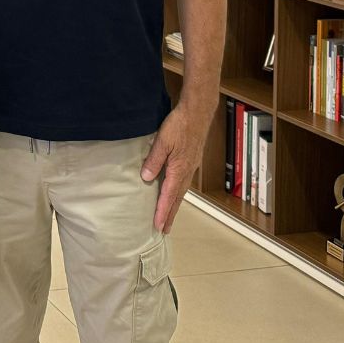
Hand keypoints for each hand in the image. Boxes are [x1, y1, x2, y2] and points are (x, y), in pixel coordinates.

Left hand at [141, 104, 209, 232]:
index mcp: (179, 169)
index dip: (163, 212)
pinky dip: (178, 193)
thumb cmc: (179, 125)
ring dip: (175, 205)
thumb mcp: (162, 141)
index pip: (169, 196)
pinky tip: (174, 193)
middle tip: (165, 230)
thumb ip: (154, 160)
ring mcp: (190, 166)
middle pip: (177, 198)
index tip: (158, 226)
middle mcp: (186, 172)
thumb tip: (146, 179)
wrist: (197, 113)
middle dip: (171, 215)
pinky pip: (184, 182)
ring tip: (169, 217)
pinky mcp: (191, 161)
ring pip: (181, 191)